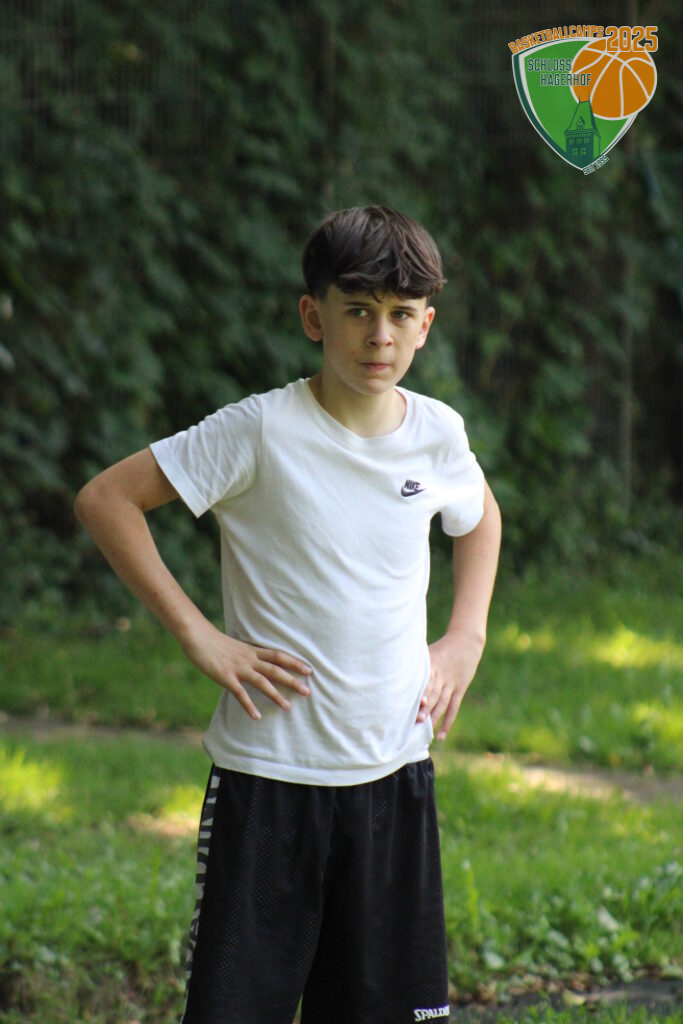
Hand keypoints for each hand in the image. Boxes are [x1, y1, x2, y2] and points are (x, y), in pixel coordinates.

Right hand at [178, 619, 311, 720]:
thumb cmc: (214, 642)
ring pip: (262, 682)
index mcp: (252, 650)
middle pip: (276, 669)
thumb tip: (255, 663)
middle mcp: (249, 659)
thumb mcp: (236, 647)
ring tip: (288, 707)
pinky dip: (249, 705)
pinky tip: (257, 716)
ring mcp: (238, 668)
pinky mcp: (225, 677)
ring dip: (276, 695)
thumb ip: (246, 656)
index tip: (309, 670)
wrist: (197, 635)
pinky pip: (240, 693)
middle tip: (308, 692)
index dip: (295, 662)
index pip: (279, 656)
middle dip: (293, 681)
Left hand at [417, 630, 483, 740]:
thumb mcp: (427, 652)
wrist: (466, 642)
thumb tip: (393, 672)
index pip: (424, 682)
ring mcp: (452, 684)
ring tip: (425, 731)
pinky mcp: (460, 690)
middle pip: (433, 695)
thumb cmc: (442, 648)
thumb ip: (414, 664)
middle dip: (425, 708)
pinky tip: (440, 736)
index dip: (419, 694)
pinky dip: (447, 723)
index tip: (410, 704)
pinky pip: (453, 709)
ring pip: (442, 704)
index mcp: (431, 666)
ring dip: (434, 717)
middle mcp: (441, 676)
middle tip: (416, 721)